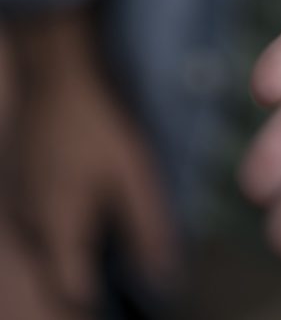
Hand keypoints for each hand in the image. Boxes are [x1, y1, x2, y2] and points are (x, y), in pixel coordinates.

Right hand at [8, 14, 176, 310]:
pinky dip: (69, 228)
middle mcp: (29, 224)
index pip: (72, 289)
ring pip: (49, 248)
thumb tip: (164, 277)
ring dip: (80, 250)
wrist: (56, 78)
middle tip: (131, 263)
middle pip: (58, 271)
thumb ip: (147, 230)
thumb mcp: (133, 178)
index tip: (134, 294)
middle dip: (92, 276)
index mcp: (56, 228)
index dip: (100, 299)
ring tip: (116, 237)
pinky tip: (95, 208)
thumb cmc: (97, 128)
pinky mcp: (23, 187)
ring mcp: (20, 205)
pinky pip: (43, 224)